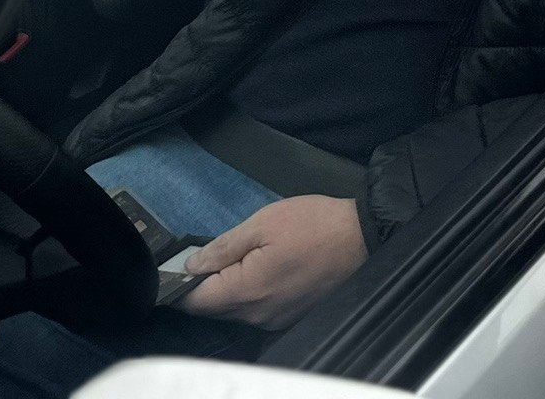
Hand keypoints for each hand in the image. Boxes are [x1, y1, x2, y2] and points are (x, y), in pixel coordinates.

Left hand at [178, 194, 366, 328]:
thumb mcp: (263, 223)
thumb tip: (191, 265)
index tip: (180, 265)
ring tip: (243, 258)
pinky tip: (263, 270)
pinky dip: (250, 294)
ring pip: (235, 311)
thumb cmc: (314, 224)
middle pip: (212, 310)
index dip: (180, 284)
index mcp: (246, 291)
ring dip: (228, 290)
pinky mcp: (289, 318)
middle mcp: (257, 316)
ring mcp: (274, 321)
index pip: (194, 302)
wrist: (364, 238)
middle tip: (213, 254)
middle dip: (204, 286)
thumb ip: (222, 247)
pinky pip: (256, 311)